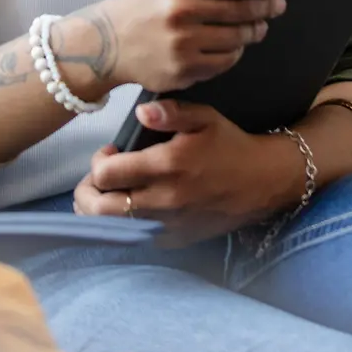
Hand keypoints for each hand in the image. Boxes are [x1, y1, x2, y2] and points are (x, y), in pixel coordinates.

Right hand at [57, 0, 283, 99]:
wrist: (109, 41)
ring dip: (254, 30)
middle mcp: (179, 8)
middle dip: (265, 7)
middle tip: (275, 5)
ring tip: (258, 24)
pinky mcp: (183, 69)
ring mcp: (181, 42)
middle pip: (242, 9)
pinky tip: (234, 43)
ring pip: (238, 37)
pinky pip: (225, 61)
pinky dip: (235, 52)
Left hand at [74, 99, 300, 247]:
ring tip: (107, 193)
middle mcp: (164, 200)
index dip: (98, 161)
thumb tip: (139, 113)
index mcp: (167, 166)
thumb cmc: (228, 144)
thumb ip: (169, 112)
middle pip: (101, 209)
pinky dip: (124, 226)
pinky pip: (137, 238)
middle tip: (98, 177)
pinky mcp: (177, 239)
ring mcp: (169, 224)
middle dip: (88, 192)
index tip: (111, 151)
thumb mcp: (204, 117)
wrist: (263, 182)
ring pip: (115, 229)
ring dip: (101, 211)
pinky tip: (131, 208)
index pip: (107, 175)